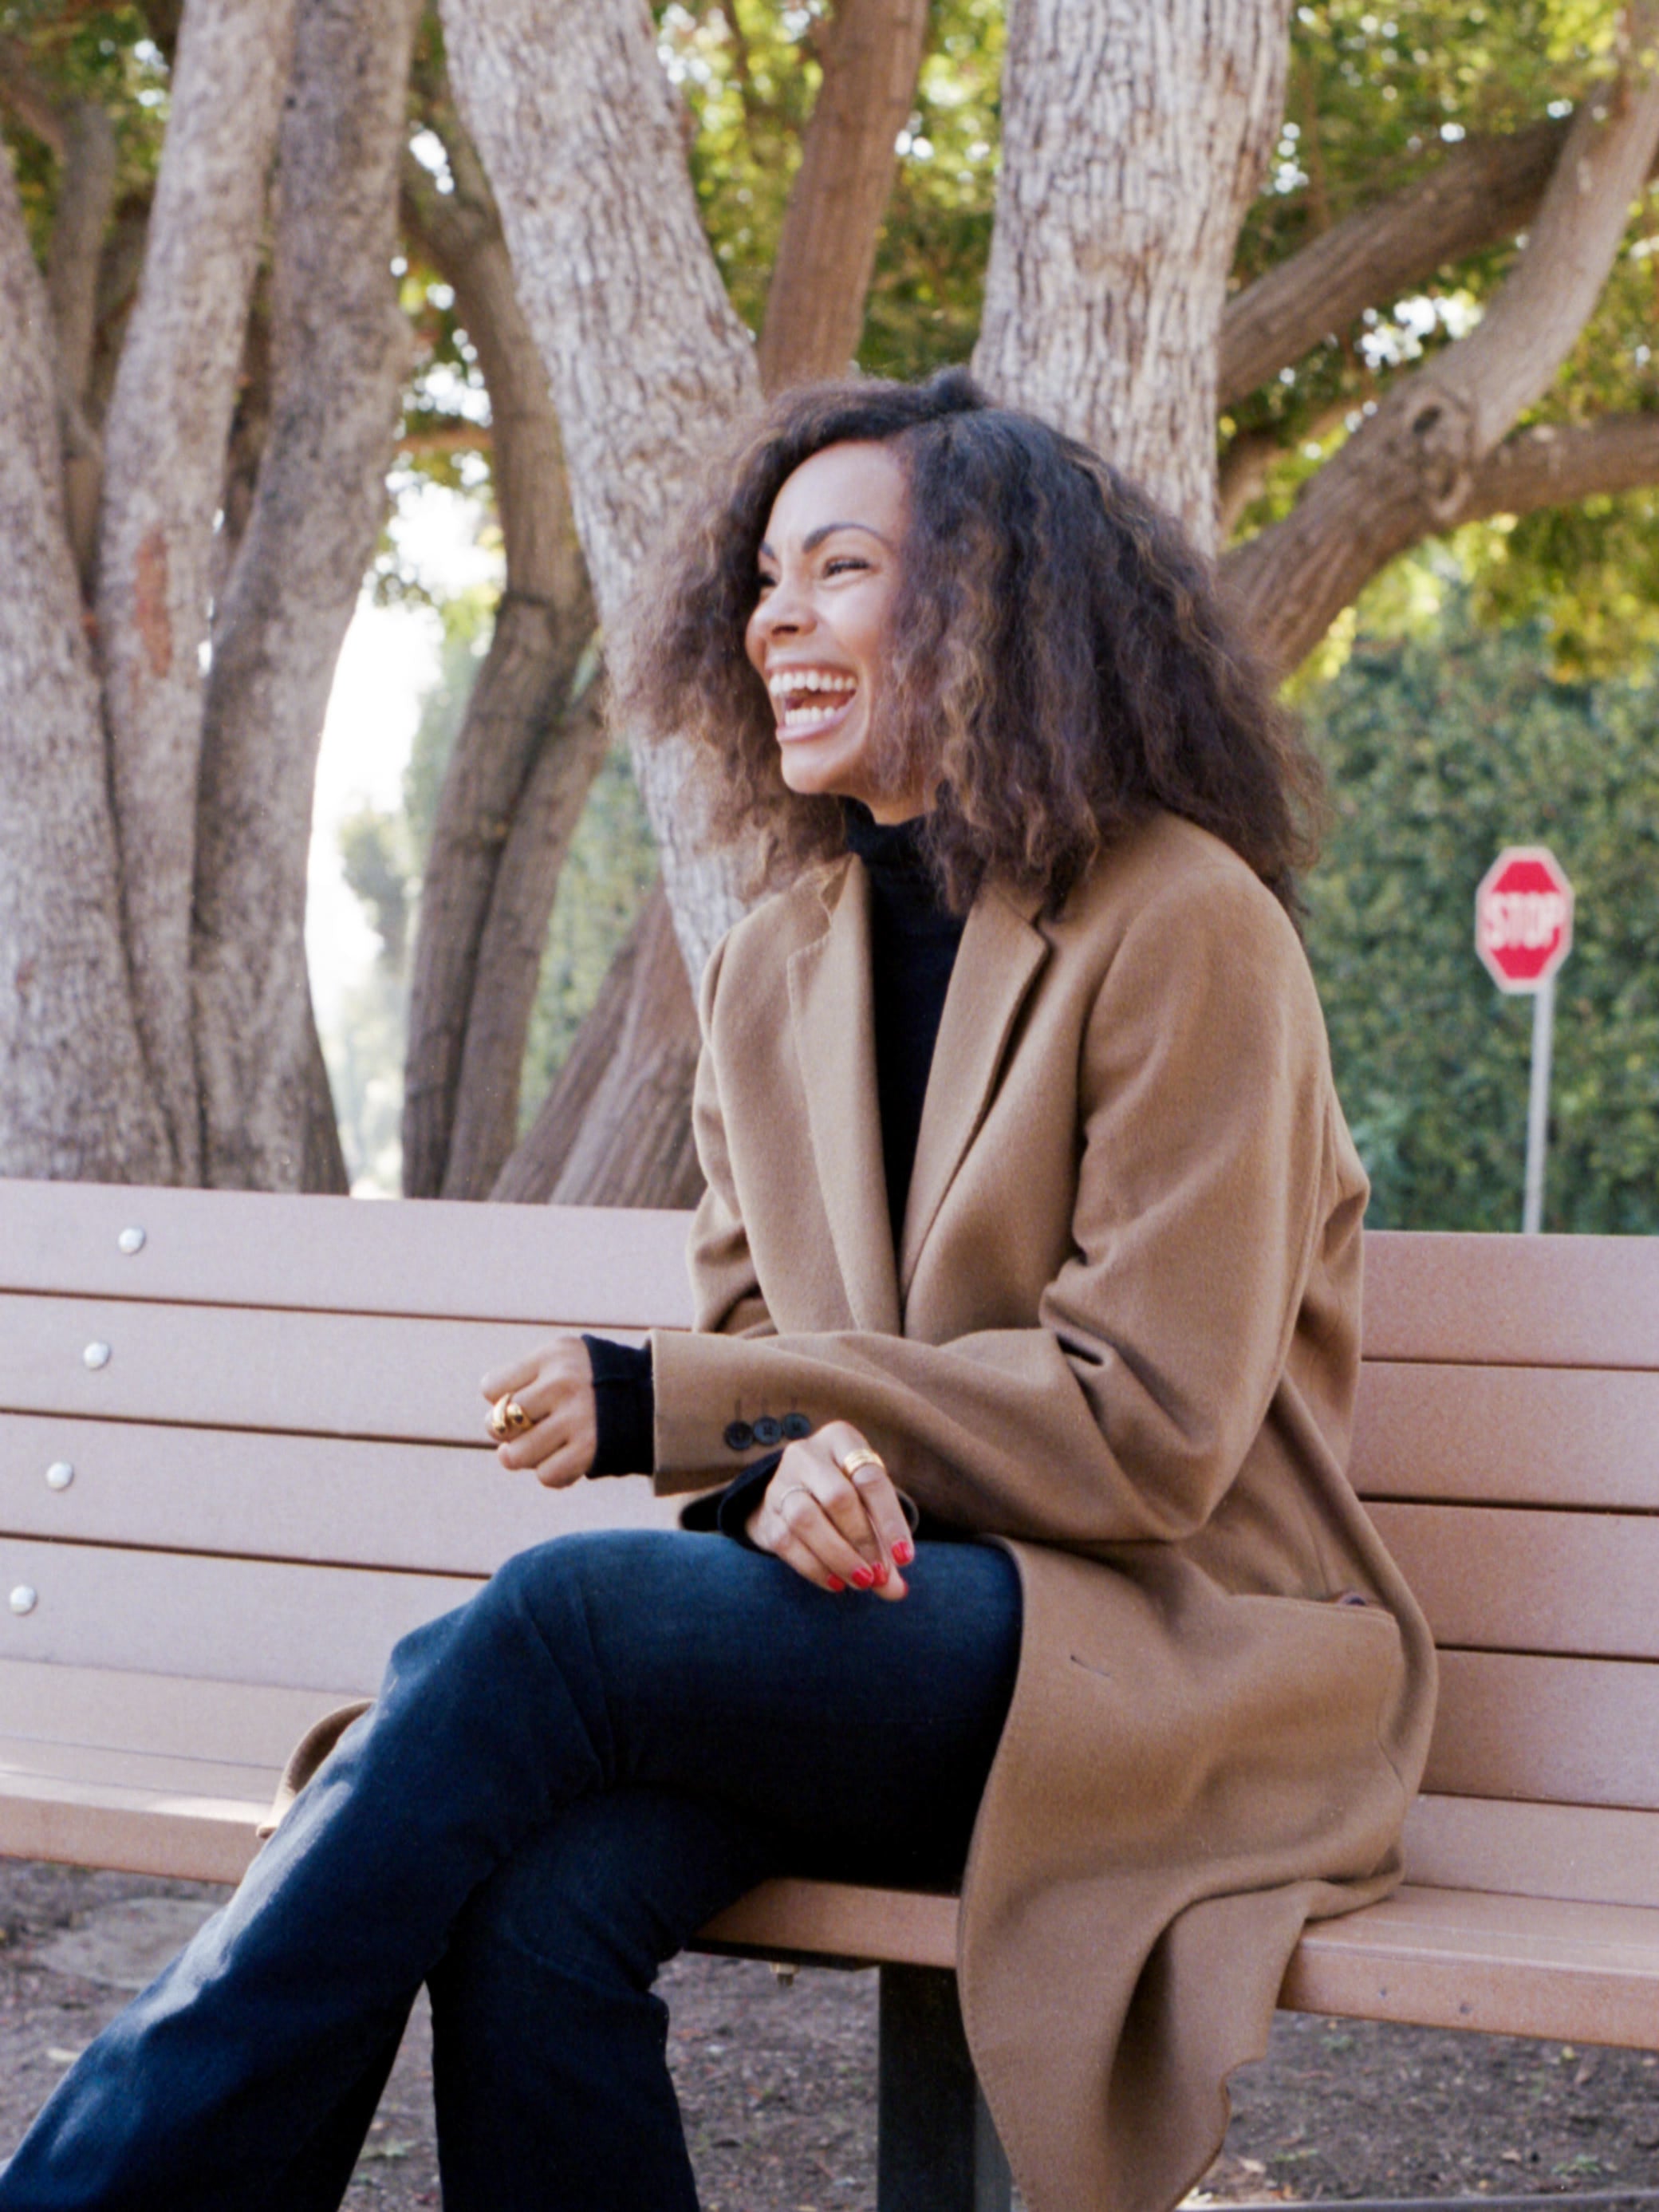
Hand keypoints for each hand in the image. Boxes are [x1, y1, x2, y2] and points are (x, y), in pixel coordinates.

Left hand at [480, 1335, 597, 1488]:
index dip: (500, 1400)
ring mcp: (577, 1418)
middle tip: (526, 1430)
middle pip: (499, 1423)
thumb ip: (529, 1380)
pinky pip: (547, 1475)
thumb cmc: (593, 1382)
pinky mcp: (590, 1449)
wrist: (654, 1396)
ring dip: (523, 1458)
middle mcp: (563, 1383)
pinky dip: (552, 1473)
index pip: (491, 1388)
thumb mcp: (565, 1360)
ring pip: (516, 1456)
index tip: (522, 1401)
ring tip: (538, 1449)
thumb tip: (494, 1424)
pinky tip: (564, 1459)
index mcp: (554, 1355)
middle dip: (505, 1433)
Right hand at [746, 1423, 914, 1599]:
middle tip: (880, 1575)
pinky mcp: (767, 1512)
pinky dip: (815, 1568)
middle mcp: (806, 1454)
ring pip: (806, 1519)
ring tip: (862, 1582)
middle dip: (863, 1541)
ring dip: (839, 1557)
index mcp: (841, 1440)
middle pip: (837, 1498)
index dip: (890, 1521)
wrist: (794, 1495)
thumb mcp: (871, 1506)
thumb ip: (886, 1546)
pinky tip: (836, 1582)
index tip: (905, 1558)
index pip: (870, 1479)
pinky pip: (787, 1542)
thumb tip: (897, 1591)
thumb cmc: (848, 1498)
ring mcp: (780, 1482)